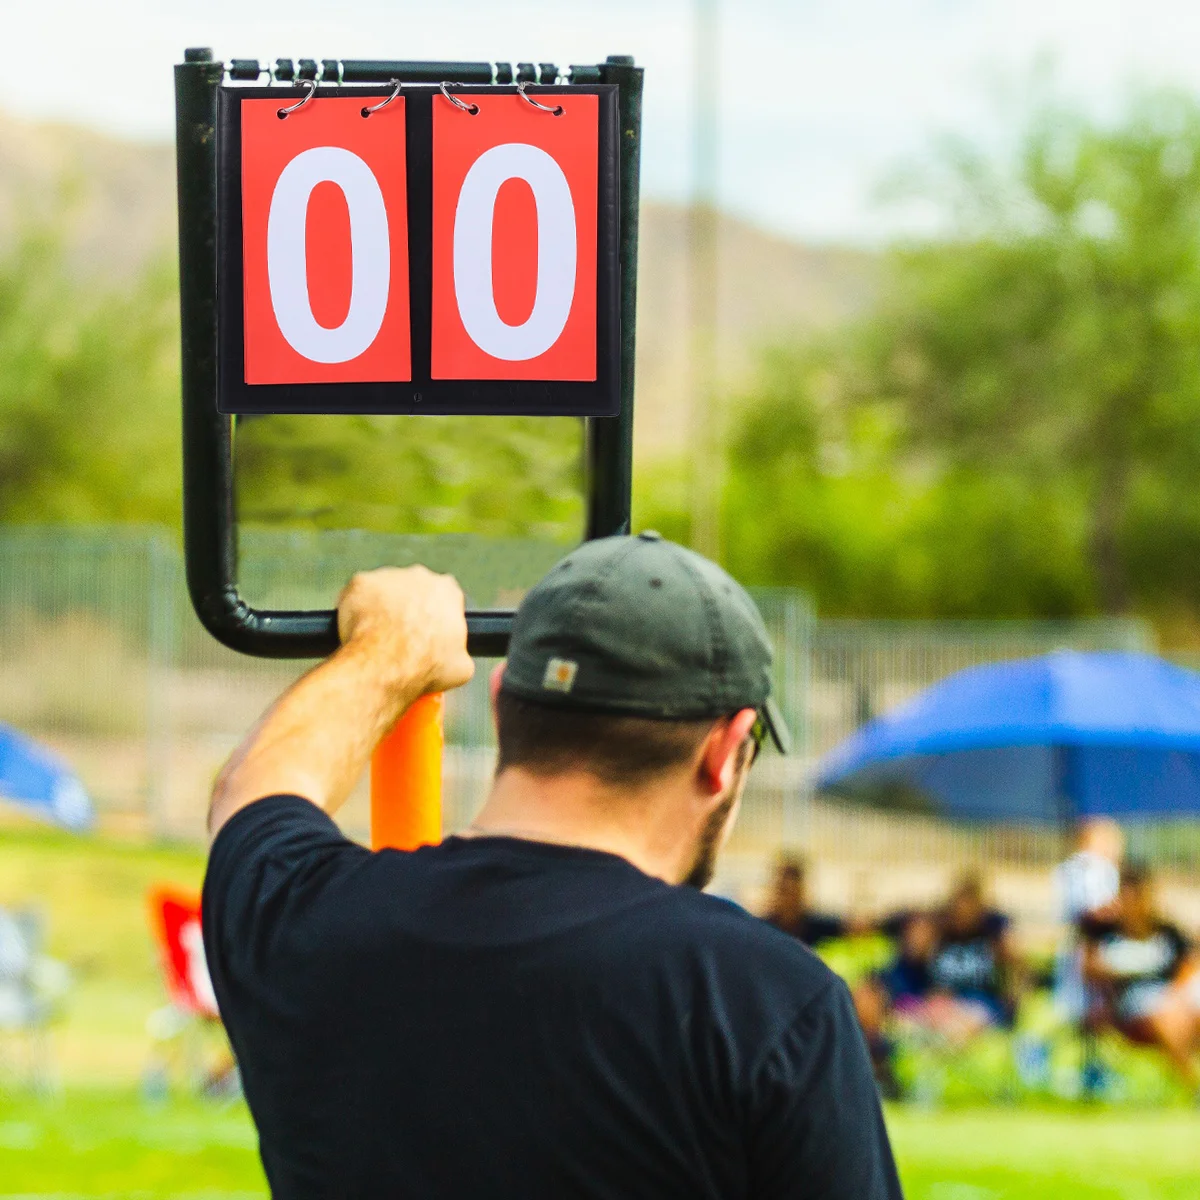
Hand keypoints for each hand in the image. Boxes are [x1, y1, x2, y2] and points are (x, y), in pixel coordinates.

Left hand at [337, 566, 474, 696]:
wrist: (387, 667)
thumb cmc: (425, 666)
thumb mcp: (461, 667)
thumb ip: (460, 652)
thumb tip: (455, 658)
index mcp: (448, 591)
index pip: (444, 598)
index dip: (435, 617)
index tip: (426, 634)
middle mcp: (420, 575)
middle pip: (413, 590)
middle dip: (407, 609)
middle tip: (399, 637)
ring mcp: (388, 576)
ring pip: (384, 591)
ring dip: (381, 608)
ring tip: (377, 637)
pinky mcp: (361, 582)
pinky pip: (357, 594)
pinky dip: (356, 609)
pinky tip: (358, 630)